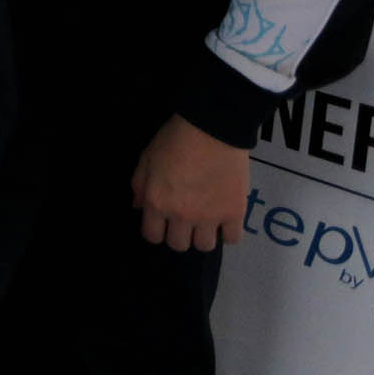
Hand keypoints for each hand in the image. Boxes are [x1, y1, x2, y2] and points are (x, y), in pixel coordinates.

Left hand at [131, 114, 249, 250]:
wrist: (212, 129)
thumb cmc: (174, 140)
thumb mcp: (146, 159)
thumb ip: (139, 185)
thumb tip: (139, 207)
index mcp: (157, 203)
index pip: (152, 236)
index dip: (156, 231)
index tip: (162, 223)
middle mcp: (181, 215)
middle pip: (178, 245)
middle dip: (179, 234)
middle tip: (185, 220)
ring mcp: (209, 217)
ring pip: (204, 246)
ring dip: (203, 236)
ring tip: (205, 221)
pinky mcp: (234, 213)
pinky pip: (232, 239)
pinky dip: (228, 232)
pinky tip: (224, 220)